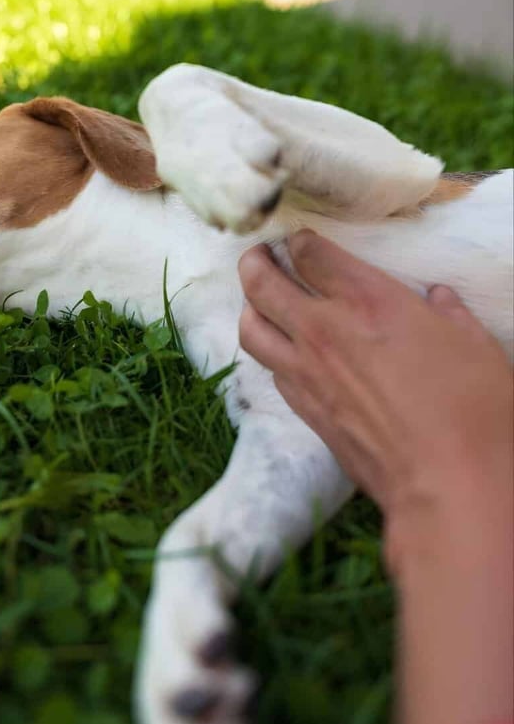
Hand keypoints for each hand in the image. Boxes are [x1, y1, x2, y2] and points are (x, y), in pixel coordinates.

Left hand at [237, 232, 512, 529]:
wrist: (447, 482)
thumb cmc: (473, 408)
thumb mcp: (474, 344)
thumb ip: (449, 314)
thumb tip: (438, 298)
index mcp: (368, 300)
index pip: (309, 253)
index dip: (299, 241)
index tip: (300, 241)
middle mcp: (325, 329)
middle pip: (262, 283)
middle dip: (254, 262)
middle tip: (256, 256)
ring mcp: (307, 372)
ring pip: (251, 328)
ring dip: (250, 308)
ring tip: (258, 304)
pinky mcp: (305, 410)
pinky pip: (271, 370)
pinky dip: (271, 354)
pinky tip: (285, 355)